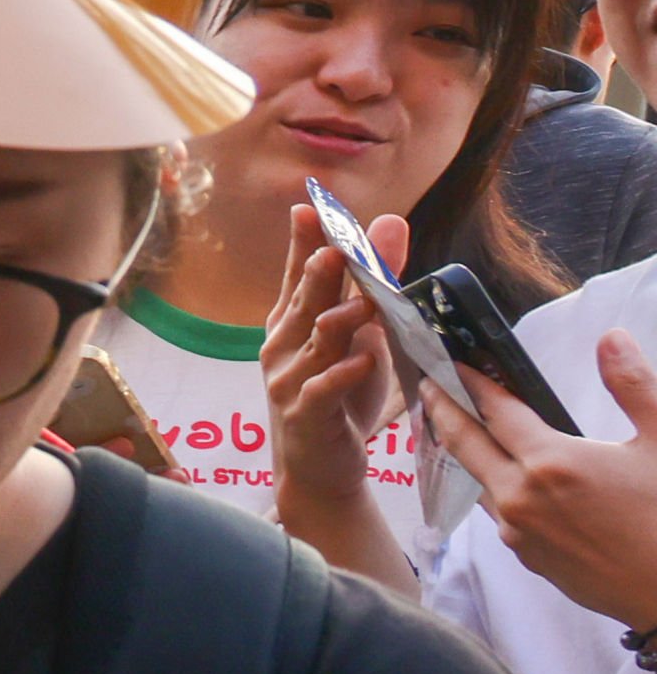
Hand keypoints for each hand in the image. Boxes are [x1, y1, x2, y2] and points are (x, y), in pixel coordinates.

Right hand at [260, 201, 405, 503]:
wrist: (318, 466)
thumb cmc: (338, 392)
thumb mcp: (361, 331)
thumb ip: (374, 279)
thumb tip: (391, 223)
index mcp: (291, 321)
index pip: (299, 274)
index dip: (303, 242)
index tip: (309, 208)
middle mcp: (282, 346)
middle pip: (304, 303)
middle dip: (316, 275)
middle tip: (332, 248)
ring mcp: (289, 381)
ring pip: (314, 345)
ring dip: (339, 323)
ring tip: (364, 306)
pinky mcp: (305, 415)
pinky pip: (323, 391)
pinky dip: (344, 375)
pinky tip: (365, 361)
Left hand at [421, 328, 656, 629]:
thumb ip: (633, 385)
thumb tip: (611, 338)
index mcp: (550, 462)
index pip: (495, 410)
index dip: (473, 383)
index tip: (453, 363)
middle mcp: (520, 498)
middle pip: (464, 444)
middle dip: (443, 410)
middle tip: (429, 386)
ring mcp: (519, 532)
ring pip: (480, 482)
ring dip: (467, 453)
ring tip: (461, 428)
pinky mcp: (527, 559)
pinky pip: (500, 514)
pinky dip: (494, 487)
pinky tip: (506, 479)